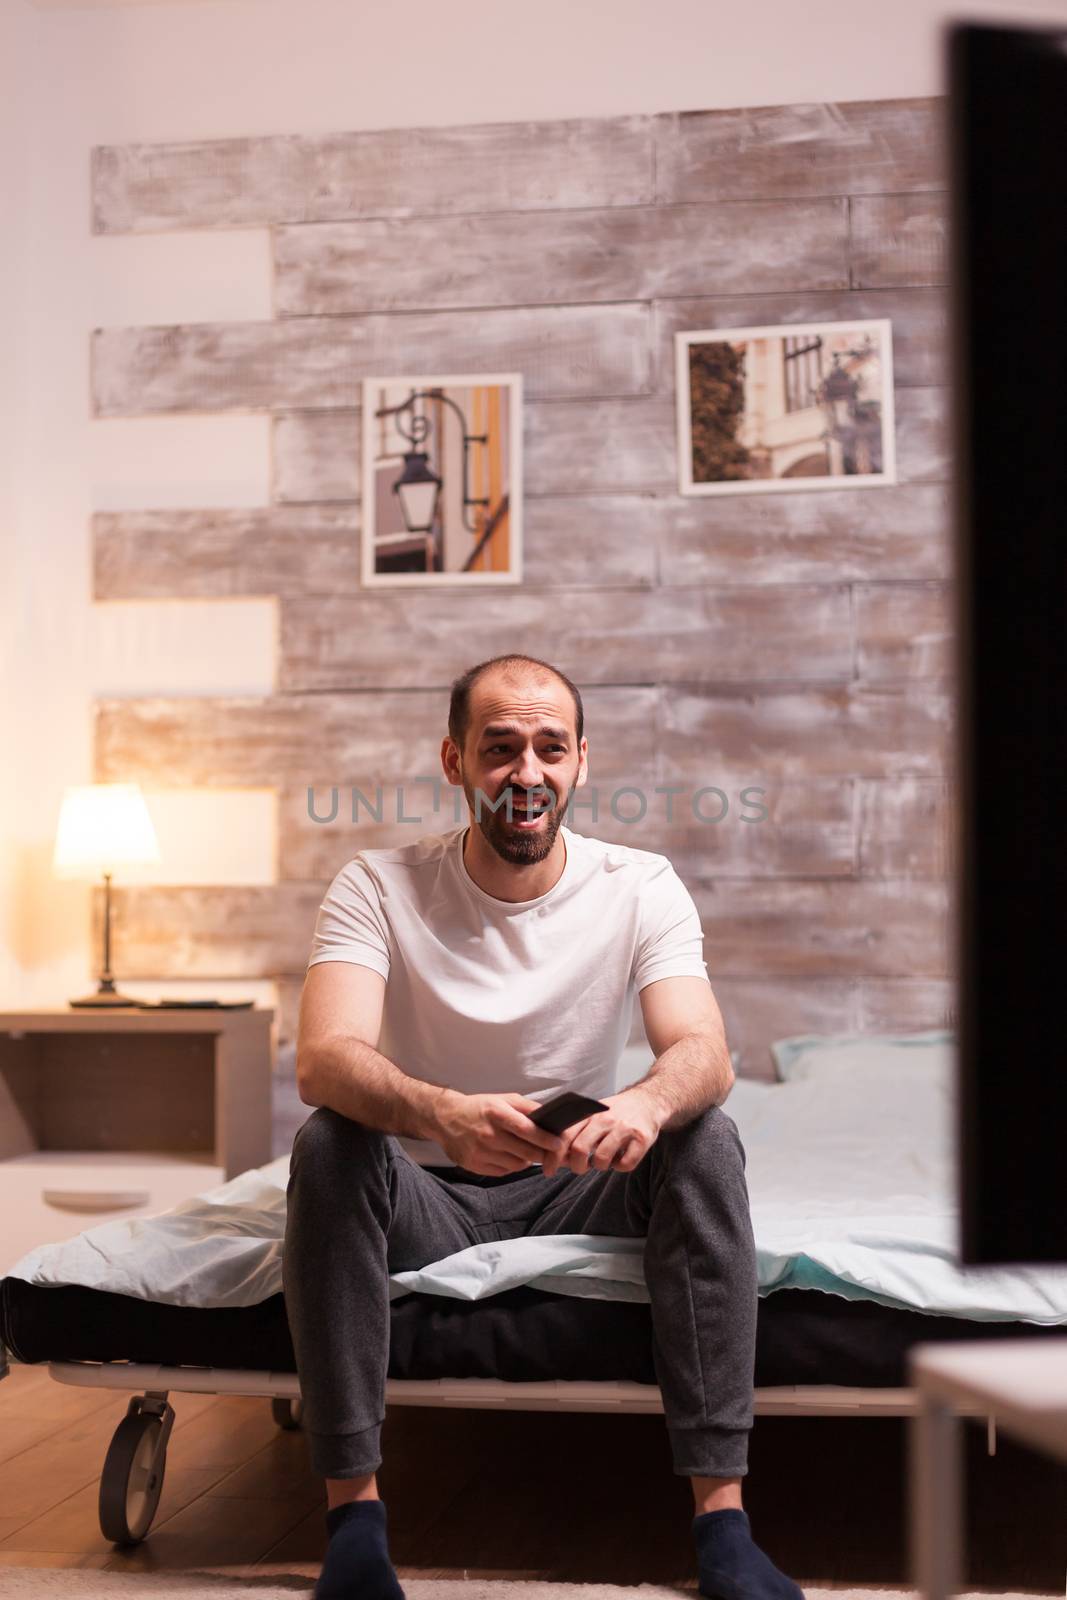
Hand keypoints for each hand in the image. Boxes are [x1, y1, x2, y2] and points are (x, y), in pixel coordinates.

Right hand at [434, 1091, 566, 1176]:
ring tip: (527, 1152)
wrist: (445, 1118)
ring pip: (516, 1165)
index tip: (559, 1144)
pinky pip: (503, 1172)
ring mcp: (480, 1152)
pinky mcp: (474, 1165)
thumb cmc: (480, 1107)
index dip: (545, 1139)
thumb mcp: (503, 1099)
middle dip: (542, 1154)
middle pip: (525, 1152)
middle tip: (551, 1153)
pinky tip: (510, 1156)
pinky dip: (511, 1166)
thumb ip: (527, 1107)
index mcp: (497, 1113)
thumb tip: (550, 1117)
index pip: (527, 1130)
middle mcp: (488, 1134)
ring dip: (527, 1161)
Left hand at [539, 1089, 662, 1177]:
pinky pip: (625, 1164)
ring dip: (600, 1166)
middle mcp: (605, 1119)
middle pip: (580, 1149)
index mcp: (589, 1113)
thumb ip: (575, 1130)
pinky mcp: (642, 1138)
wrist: (648, 1101)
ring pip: (602, 1159)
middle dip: (577, 1166)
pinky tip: (621, 1158)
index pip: (565, 1135)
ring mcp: (624, 1128)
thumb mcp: (593, 1114)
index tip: (548, 1170)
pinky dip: (620, 1167)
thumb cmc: (615, 1113)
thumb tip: (553, 1155)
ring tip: (604, 1160)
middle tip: (581, 1168)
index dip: (554, 1156)